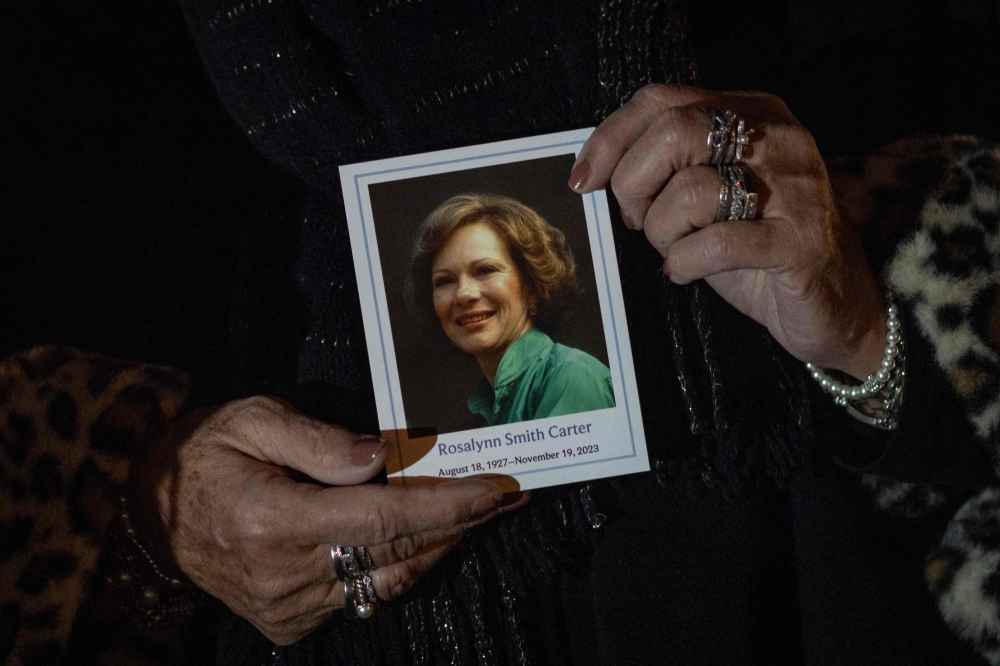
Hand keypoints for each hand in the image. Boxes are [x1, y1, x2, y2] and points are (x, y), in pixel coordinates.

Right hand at [129, 396, 507, 643]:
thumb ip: (316, 439)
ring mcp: (288, 607)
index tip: (499, 490)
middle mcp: (285, 574)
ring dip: (438, 546)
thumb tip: (380, 457)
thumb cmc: (203, 454)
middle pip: (398, 552)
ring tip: (478, 512)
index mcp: (273, 520)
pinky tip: (423, 537)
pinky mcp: (289, 623)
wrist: (147, 514)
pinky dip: (399, 565)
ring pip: (387, 581)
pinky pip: (362, 595)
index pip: (384, 517)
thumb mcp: (250, 420)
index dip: (448, 505)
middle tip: (508, 496)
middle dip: (462, 523)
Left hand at [570, 84, 886, 380]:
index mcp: (752, 113)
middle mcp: (778, 138)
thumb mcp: (707, 195)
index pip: (661, 100)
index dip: (610, 138)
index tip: (584, 179)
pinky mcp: (799, 242)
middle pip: (673, 132)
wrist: (833, 303)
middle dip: (633, 183)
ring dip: (662, 232)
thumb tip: (596, 169)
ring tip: (676, 250)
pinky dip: (684, 263)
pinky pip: (715, 243)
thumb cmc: (755, 247)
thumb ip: (665, 169)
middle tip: (636, 220)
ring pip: (689, 190)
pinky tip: (686, 271)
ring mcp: (794, 188)